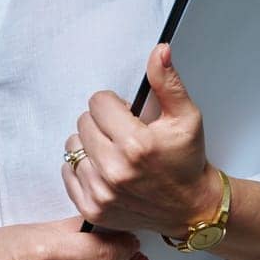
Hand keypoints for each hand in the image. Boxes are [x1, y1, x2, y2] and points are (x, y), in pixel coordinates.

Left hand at [62, 42, 216, 235]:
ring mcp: (101, 192)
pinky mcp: (92, 208)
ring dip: (90, 144)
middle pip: (83, 122)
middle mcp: (114, 170)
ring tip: (113, 151)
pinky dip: (81, 167)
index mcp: (136, 144)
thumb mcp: (186, 117)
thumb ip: (167, 82)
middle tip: (123, 134)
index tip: (129, 116)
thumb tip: (159, 51)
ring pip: (73, 145)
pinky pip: (67, 171)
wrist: (191, 208)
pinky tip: (104, 169)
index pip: (98, 103)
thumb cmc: (187, 162)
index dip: (114, 105)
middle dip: (102, 123)